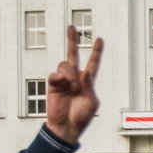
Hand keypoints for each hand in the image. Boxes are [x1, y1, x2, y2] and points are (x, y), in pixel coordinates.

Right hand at [45, 26, 102, 144]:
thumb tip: (84, 73)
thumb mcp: (92, 102)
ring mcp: (63, 80)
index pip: (92, 63)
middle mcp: (75, 77)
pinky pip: (55, 74)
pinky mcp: (53, 85)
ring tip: (71, 87)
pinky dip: (59, 78)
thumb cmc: (81, 116)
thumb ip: (89, 86)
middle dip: (72, 40)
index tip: (99, 39)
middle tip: (71, 26)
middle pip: (73, 54)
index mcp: (87, 81)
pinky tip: (63, 85)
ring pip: (65, 64)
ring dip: (69, 73)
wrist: (67, 126)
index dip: (96, 52)